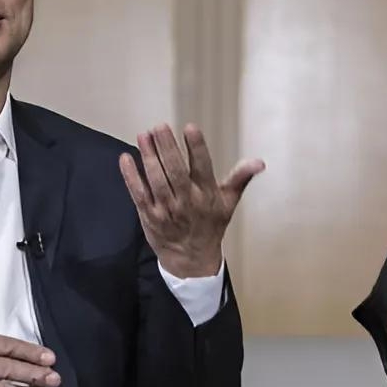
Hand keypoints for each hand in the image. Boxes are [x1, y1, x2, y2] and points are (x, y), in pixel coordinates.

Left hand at [119, 123, 264, 277]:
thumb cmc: (210, 225)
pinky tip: (126, 158)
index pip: (202, 167)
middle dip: (167, 148)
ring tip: (143, 136)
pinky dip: (131, 177)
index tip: (190, 128)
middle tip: (159, 127)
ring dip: (149, 157)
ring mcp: (166, 209)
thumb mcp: (229, 202)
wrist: (191, 259)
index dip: (196, 148)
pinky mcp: (149, 216)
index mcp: (206, 195)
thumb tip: (259, 162)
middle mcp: (186, 201)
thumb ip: (240, 178)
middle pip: (175, 172)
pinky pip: (138, 194)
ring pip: (156, 181)